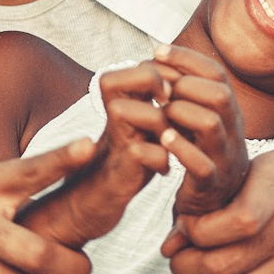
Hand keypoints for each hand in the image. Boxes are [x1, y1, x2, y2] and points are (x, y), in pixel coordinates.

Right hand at [30, 62, 174, 247]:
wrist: (89, 208)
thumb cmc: (123, 166)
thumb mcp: (141, 131)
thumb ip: (155, 107)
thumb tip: (184, 82)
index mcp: (120, 105)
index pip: (137, 65)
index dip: (162, 71)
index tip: (173, 94)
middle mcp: (112, 119)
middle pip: (126, 76)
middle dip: (155, 84)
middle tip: (169, 106)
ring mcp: (113, 145)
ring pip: (134, 112)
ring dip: (162, 125)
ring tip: (171, 143)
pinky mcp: (118, 174)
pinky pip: (143, 153)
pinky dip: (161, 160)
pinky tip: (164, 171)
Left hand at [148, 44, 249, 216]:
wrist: (213, 208)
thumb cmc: (200, 156)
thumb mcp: (198, 121)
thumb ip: (187, 94)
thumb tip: (160, 54)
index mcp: (230, 113)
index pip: (216, 74)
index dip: (187, 58)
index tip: (157, 51)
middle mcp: (233, 132)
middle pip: (220, 94)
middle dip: (185, 86)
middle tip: (161, 92)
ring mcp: (224, 158)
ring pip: (212, 123)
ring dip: (180, 112)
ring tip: (162, 115)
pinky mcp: (211, 185)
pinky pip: (201, 164)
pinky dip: (180, 149)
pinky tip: (163, 140)